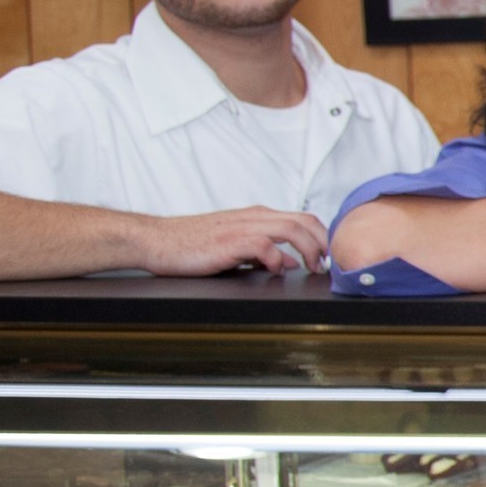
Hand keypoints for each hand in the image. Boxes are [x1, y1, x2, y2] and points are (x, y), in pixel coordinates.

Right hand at [141, 207, 330, 274]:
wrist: (155, 240)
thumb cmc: (192, 244)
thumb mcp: (235, 247)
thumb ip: (264, 252)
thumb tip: (290, 262)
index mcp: (256, 217)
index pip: (301, 218)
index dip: (321, 235)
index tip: (329, 255)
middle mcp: (252, 218)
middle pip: (303, 220)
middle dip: (323, 240)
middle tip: (329, 263)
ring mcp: (240, 228)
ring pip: (290, 228)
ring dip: (308, 248)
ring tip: (313, 266)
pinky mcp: (228, 242)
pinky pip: (263, 245)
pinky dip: (276, 258)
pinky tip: (275, 270)